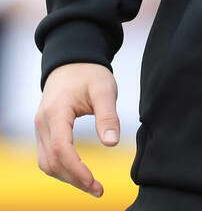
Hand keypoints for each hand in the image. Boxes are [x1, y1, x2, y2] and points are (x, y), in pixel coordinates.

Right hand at [34, 62, 119, 198]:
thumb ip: (108, 115)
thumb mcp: (104, 89)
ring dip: (67, 177)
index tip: (95, 182)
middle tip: (98, 189)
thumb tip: (112, 143)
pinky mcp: (44, 131)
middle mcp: (43, 123)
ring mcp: (40, 128)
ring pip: (47, 163)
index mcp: (56, 112)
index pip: (62, 149)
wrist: (72, 61)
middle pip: (52, 161)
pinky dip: (61, 168)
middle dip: (74, 179)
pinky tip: (79, 173)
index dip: (77, 170)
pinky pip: (47, 156)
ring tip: (91, 185)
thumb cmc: (89, 73)